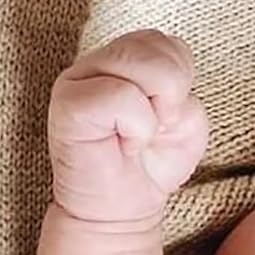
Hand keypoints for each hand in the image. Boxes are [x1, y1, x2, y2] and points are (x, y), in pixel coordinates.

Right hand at [47, 29, 209, 226]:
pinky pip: (121, 95)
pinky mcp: (67, 102)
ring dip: (154, 108)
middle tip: (156, 127)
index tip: (167, 116)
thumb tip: (165, 80)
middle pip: (154, 44)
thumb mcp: (186, 119)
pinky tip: (123, 144)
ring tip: (138, 134)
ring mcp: (77, 79)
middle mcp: (97, 62)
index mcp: (125, 61)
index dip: (182, 79)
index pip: (166, 42)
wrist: (121, 212)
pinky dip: (137, 126)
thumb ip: (184, 85)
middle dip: (173, 90)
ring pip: (136, 60)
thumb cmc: (152, 164)